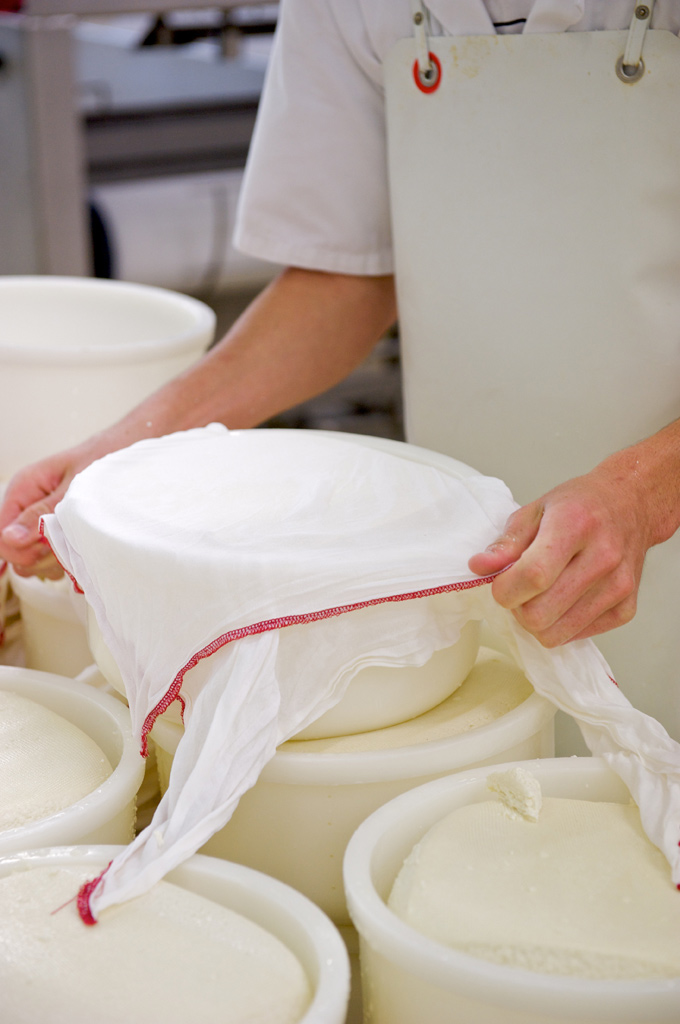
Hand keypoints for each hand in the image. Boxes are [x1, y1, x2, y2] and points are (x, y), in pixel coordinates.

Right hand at [0, 439, 106, 576]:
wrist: (128, 460)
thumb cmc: (101, 463)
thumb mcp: (73, 488)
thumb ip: (42, 513)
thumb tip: (10, 537)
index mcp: (24, 489)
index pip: (1, 533)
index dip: (19, 549)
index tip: (46, 548)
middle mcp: (27, 507)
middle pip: (14, 552)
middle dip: (39, 556)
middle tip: (68, 543)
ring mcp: (41, 523)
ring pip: (32, 560)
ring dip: (55, 560)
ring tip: (79, 544)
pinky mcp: (56, 534)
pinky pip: (49, 561)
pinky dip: (65, 561)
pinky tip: (82, 550)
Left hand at [467, 449, 667, 646]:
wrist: (631, 505)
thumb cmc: (581, 505)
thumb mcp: (535, 510)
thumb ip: (506, 543)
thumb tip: (479, 568)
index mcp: (575, 525)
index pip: (533, 576)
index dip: (505, 590)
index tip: (499, 583)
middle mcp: (603, 557)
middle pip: (540, 614)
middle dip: (517, 608)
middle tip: (520, 589)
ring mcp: (619, 586)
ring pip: (556, 634)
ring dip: (537, 620)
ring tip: (542, 594)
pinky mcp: (627, 608)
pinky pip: (576, 637)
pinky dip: (561, 624)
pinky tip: (565, 598)